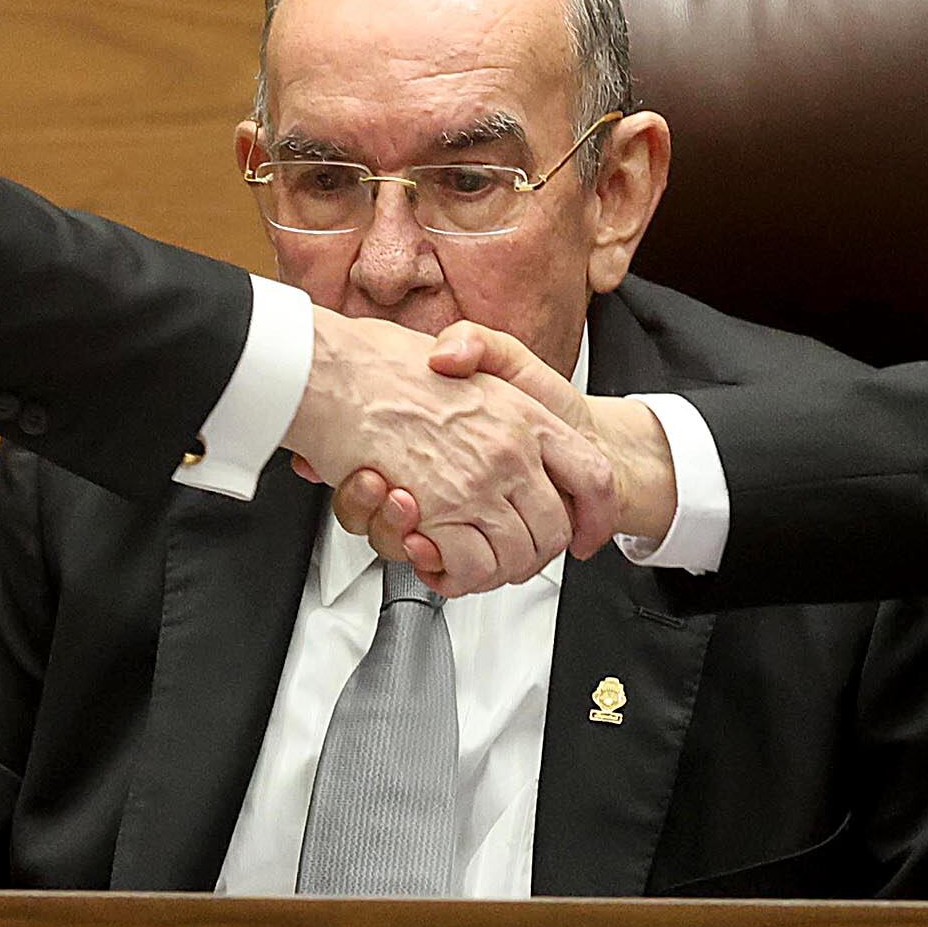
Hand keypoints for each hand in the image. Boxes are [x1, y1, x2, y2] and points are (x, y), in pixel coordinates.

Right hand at [335, 324, 678, 572]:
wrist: (333, 368)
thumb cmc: (385, 362)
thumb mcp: (467, 351)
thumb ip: (499, 378)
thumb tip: (512, 416)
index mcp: (527, 413)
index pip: (593, 476)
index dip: (593, 514)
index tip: (584, 533)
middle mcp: (512, 451)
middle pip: (553, 532)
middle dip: (532, 555)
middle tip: (504, 555)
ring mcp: (479, 484)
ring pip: (514, 558)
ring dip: (490, 570)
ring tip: (462, 559)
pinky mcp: (441, 513)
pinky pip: (470, 568)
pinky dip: (455, 575)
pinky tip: (435, 557)